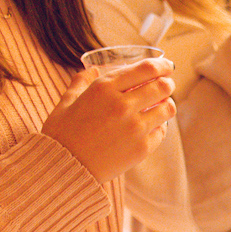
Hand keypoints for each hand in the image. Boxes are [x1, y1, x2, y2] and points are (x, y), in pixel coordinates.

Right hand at [41, 58, 174, 182]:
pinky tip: (152, 124)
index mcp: (104, 88)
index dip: (162, 65)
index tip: (166, 66)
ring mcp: (135, 127)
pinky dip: (159, 125)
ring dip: (166, 104)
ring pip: (167, 109)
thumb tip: (93, 68)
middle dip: (167, 83)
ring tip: (161, 105)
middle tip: (166, 84)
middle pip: (162, 87)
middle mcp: (122, 105)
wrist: (65, 166)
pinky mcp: (142, 148)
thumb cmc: (63, 132)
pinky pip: (162, 131)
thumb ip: (82, 81)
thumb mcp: (67, 100)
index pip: (146, 69)